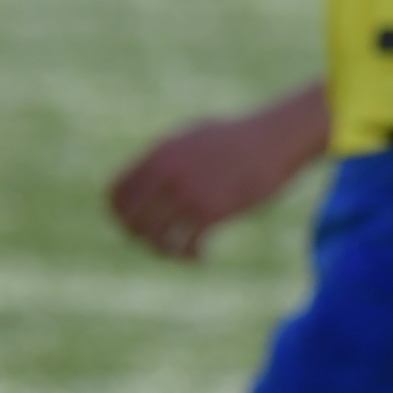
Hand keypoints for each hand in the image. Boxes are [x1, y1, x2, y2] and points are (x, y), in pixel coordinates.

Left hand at [107, 101, 320, 259]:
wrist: (276, 138)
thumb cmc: (238, 137)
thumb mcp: (193, 136)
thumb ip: (166, 157)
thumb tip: (146, 176)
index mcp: (159, 154)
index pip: (116, 195)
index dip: (119, 216)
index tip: (135, 225)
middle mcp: (168, 174)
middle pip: (132, 221)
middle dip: (141, 237)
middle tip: (159, 241)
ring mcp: (189, 193)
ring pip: (156, 238)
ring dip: (165, 251)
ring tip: (180, 252)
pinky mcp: (212, 211)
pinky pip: (186, 245)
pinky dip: (191, 256)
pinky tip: (202, 255)